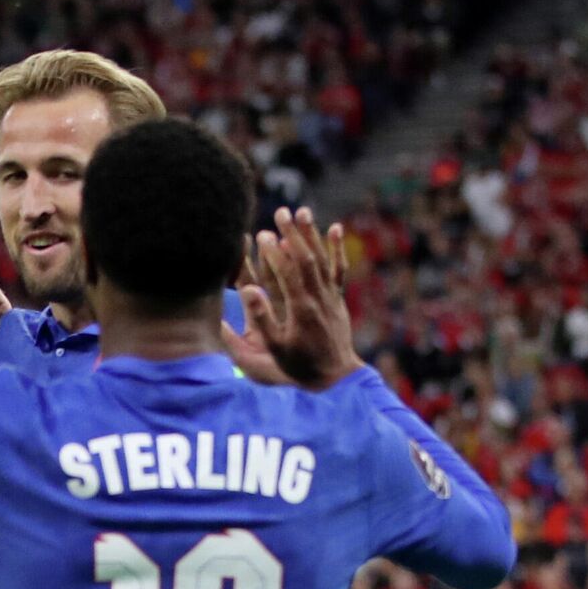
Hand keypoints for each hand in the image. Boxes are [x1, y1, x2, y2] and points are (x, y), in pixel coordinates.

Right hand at [233, 207, 363, 390]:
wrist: (334, 377)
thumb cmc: (298, 365)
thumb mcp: (275, 348)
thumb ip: (262, 318)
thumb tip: (249, 290)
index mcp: (301, 309)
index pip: (288, 273)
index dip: (275, 252)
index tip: (262, 234)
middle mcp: (319, 298)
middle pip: (306, 258)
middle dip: (293, 233)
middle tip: (280, 212)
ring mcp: (330, 297)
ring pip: (322, 259)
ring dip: (311, 234)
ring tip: (302, 211)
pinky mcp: (337, 298)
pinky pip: (338, 269)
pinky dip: (336, 248)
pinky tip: (334, 229)